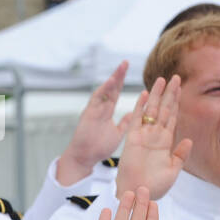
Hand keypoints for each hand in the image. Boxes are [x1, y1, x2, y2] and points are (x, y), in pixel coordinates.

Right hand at [55, 61, 142, 185]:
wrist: (84, 158)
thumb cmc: (98, 147)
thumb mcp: (117, 134)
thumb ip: (125, 123)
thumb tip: (134, 113)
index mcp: (106, 112)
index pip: (115, 93)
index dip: (121, 82)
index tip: (129, 71)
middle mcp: (100, 108)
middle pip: (111, 88)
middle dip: (118, 75)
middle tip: (125, 62)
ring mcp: (94, 110)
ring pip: (105, 91)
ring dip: (113, 79)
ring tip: (121, 67)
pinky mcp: (89, 114)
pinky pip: (97, 99)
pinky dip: (104, 89)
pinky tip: (112, 81)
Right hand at [115, 75, 191, 199]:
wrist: (138, 193)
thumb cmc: (155, 186)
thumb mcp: (173, 170)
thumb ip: (180, 155)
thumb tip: (189, 140)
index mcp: (166, 142)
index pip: (172, 117)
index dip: (176, 103)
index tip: (181, 89)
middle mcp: (155, 136)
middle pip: (164, 109)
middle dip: (169, 93)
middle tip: (175, 77)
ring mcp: (143, 136)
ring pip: (152, 110)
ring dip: (157, 95)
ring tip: (162, 79)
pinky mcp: (132, 139)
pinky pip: (136, 119)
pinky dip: (140, 107)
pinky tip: (145, 94)